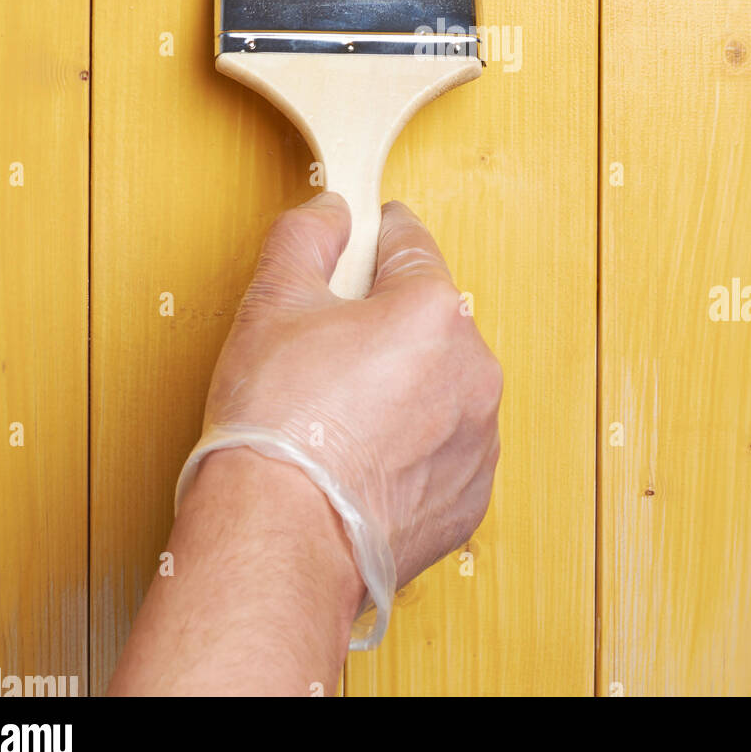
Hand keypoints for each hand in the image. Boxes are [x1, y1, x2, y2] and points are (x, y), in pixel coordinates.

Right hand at [194, 192, 502, 591]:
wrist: (281, 540)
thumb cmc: (278, 429)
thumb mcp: (271, 302)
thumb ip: (306, 236)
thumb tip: (331, 212)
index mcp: (434, 310)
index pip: (410, 244)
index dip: (373, 239)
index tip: (359, 243)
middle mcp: (473, 369)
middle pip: (427, 318)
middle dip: (384, 325)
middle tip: (326, 351)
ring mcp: (479, 437)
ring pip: (440, 384)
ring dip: (403, 387)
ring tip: (340, 415)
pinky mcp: (472, 494)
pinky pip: (445, 446)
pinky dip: (413, 446)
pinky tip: (363, 458)